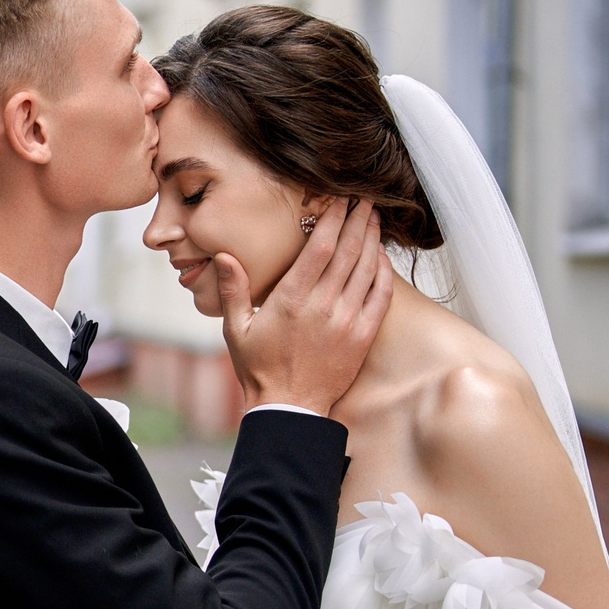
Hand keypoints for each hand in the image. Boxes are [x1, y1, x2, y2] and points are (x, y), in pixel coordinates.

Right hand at [216, 200, 392, 416]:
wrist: (290, 409)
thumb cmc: (259, 369)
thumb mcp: (236, 330)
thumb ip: (234, 290)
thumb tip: (224, 255)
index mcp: (291, 300)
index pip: (319, 247)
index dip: (332, 218)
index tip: (339, 199)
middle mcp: (322, 306)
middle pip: (347, 251)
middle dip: (357, 220)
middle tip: (364, 199)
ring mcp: (347, 321)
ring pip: (366, 269)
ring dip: (372, 240)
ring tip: (373, 219)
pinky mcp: (363, 336)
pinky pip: (381, 296)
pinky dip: (384, 273)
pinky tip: (382, 257)